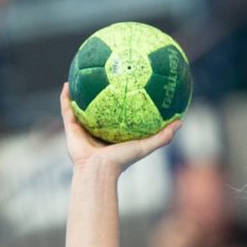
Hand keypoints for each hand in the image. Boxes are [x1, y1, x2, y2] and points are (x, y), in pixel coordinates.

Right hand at [59, 82, 180, 172]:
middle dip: (101, 96)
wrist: (98, 170)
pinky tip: (67, 82)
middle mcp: (98, 132)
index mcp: (114, 136)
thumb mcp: (146, 145)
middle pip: (100, 111)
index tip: (129, 89)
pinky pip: (67, 109)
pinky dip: (66, 97)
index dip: (123, 105)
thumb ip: (164, 136)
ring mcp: (83, 130)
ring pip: (80, 108)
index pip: (119, 118)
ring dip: (80, 93)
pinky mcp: (70, 129)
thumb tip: (181, 121)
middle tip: (106, 79)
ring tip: (83, 76)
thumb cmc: (122, 160)